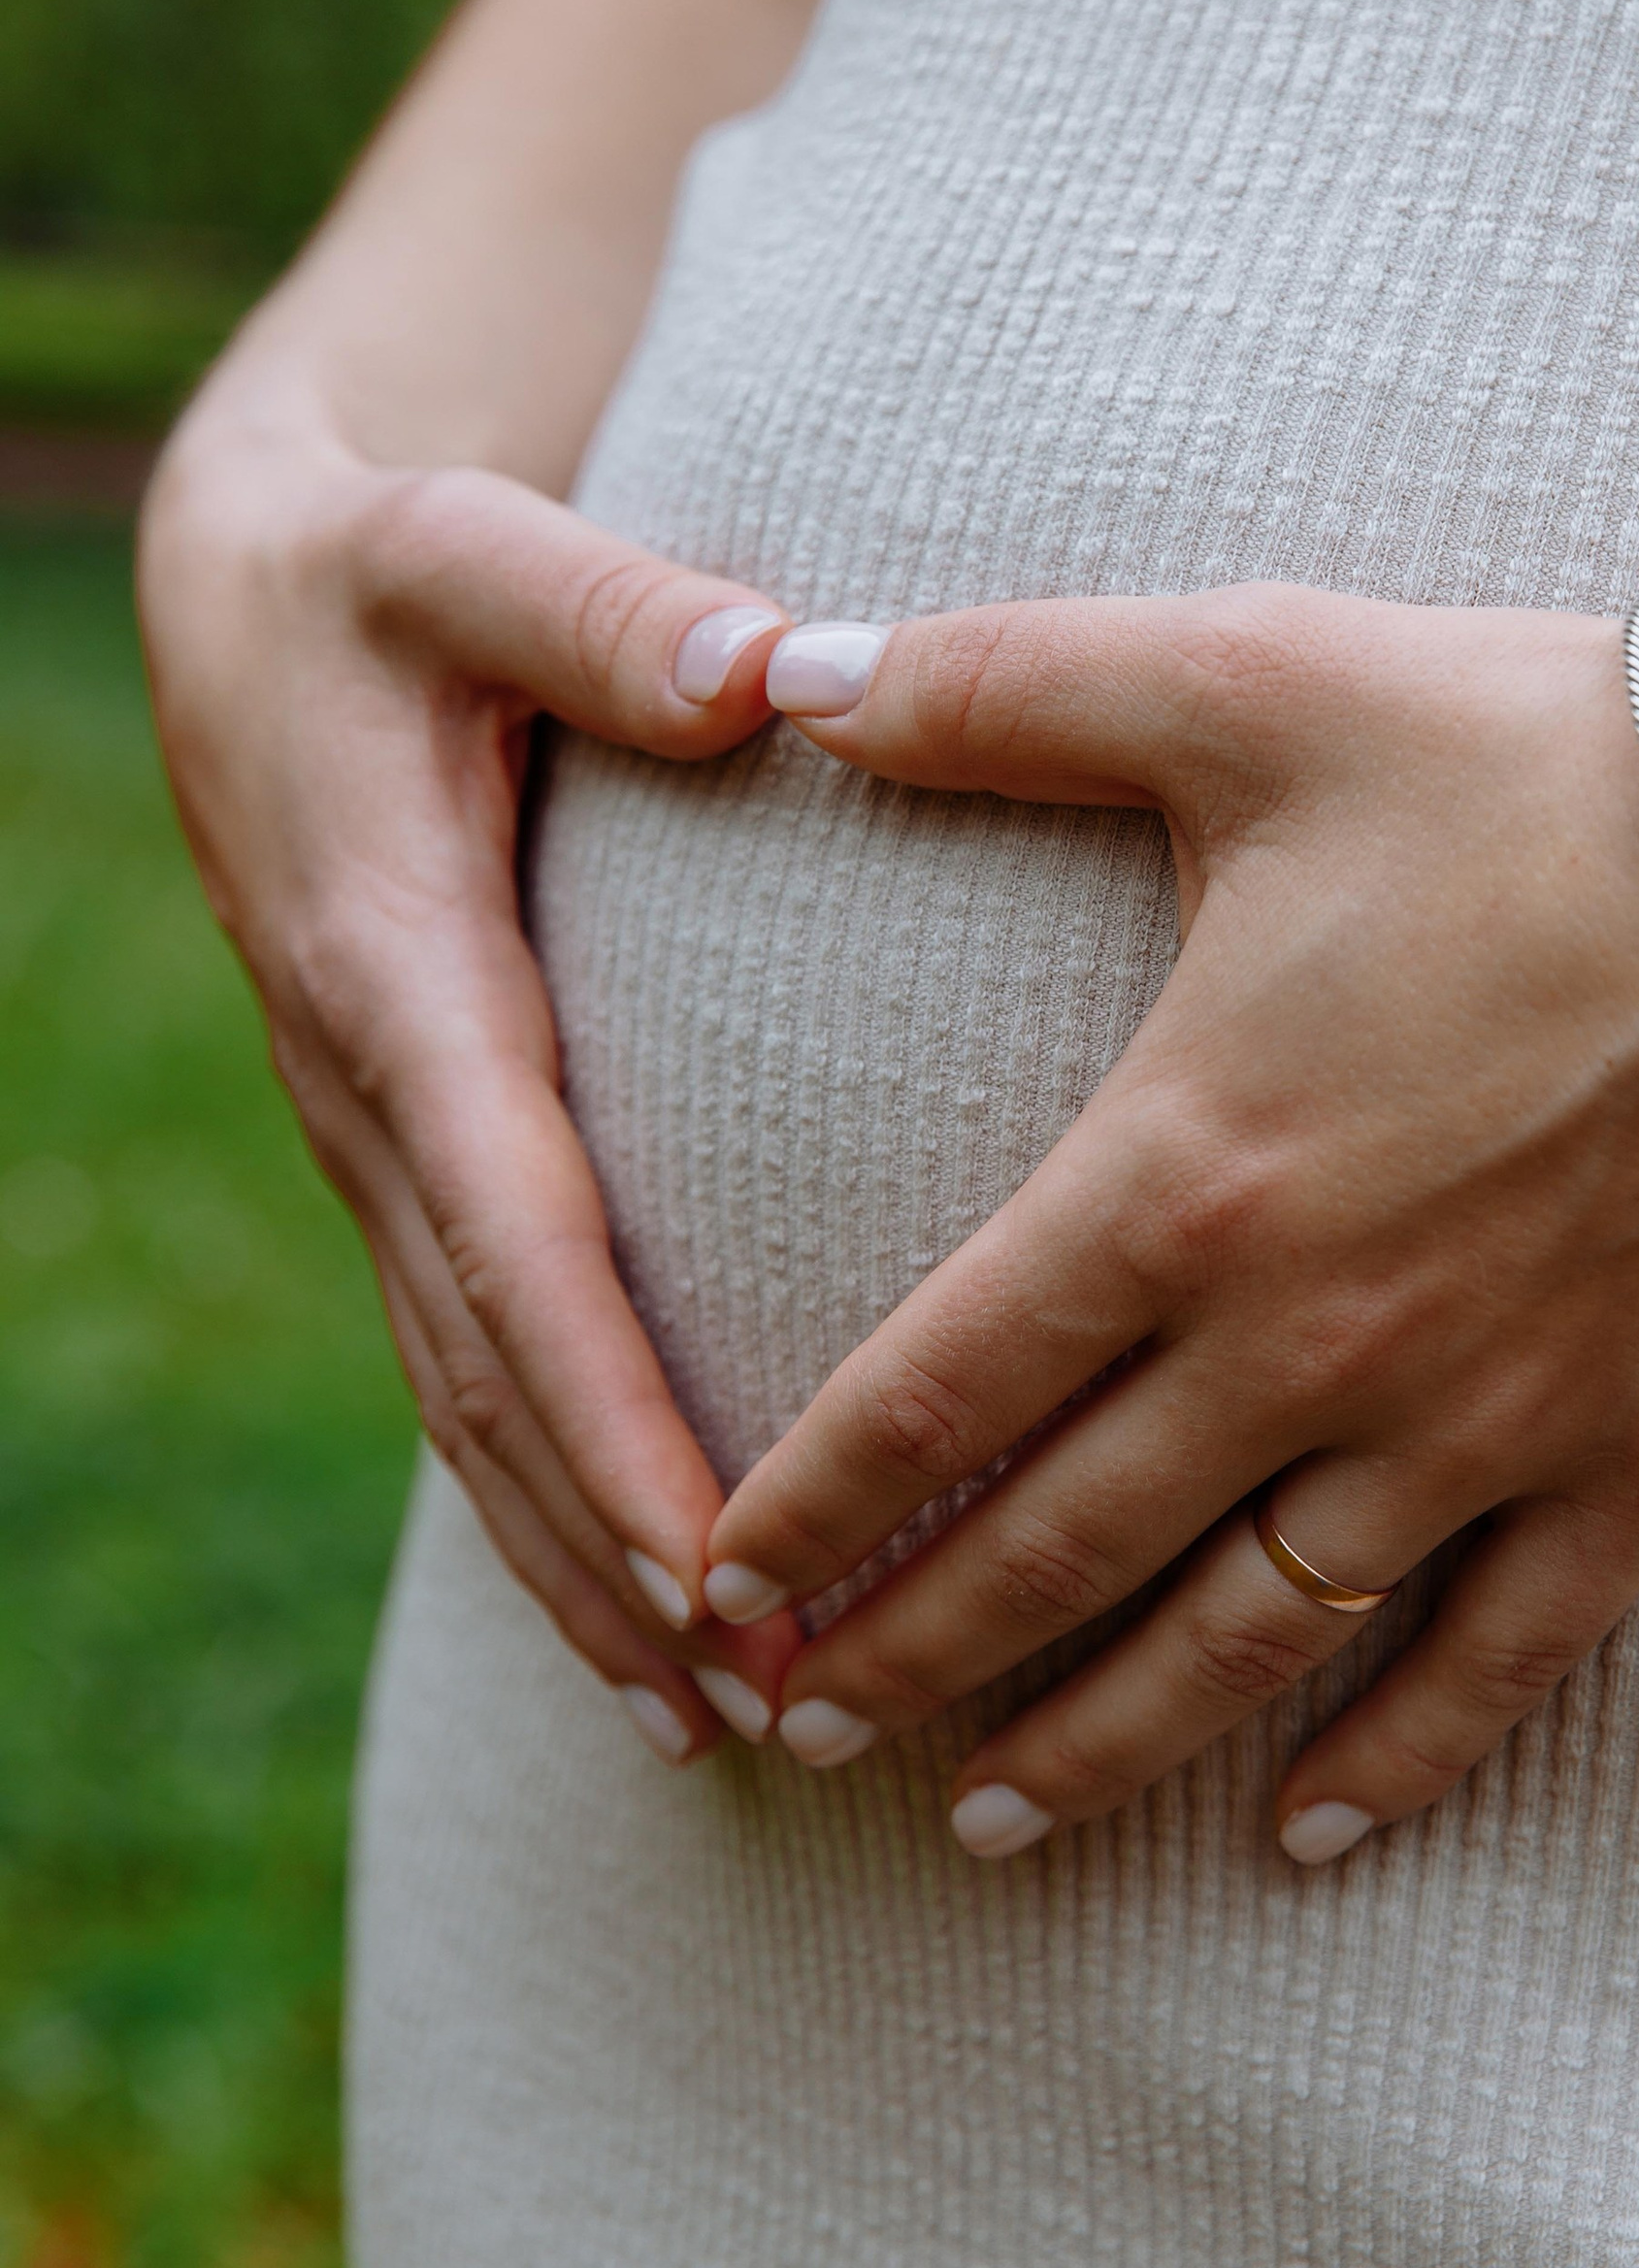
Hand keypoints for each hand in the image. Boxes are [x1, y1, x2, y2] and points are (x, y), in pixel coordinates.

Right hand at [139, 423, 807, 1760]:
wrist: (243, 599)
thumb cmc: (376, 572)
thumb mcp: (465, 551)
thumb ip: (604, 609)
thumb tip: (767, 673)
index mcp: (402, 975)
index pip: (518, 1231)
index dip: (609, 1405)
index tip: (717, 1553)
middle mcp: (374, 1095)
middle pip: (494, 1368)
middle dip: (614, 1546)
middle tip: (762, 1699)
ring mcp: (374, 1141)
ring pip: (468, 1394)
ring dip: (577, 1560)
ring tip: (714, 1717)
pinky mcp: (402, 1148)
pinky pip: (465, 1352)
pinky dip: (541, 1486)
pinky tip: (634, 1597)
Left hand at [709, 586, 1638, 1858]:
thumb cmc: (1538, 751)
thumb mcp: (1243, 678)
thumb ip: (992, 688)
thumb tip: (776, 669)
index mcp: (1184, 1173)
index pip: (934, 1392)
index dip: (807, 1508)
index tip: (717, 1583)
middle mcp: (1309, 1341)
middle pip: (1055, 1553)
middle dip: (905, 1653)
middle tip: (796, 1727)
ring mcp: (1480, 1423)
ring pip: (1244, 1643)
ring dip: (1097, 1744)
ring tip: (985, 1820)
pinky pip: (1495, 1659)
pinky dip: (1395, 1764)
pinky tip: (1306, 1837)